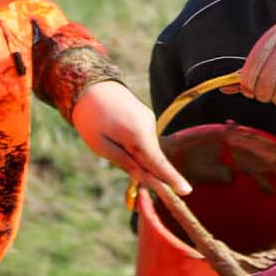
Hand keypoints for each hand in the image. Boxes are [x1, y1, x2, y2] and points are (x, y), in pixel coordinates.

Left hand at [70, 80, 187, 194]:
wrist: (88, 84)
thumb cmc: (89, 117)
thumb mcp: (101, 146)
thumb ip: (125, 163)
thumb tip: (144, 177)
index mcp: (138, 134)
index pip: (158, 162)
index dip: (171, 179)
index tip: (186, 191)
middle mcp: (149, 125)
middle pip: (153, 158)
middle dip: (147, 173)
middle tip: (137, 189)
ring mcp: (148, 119)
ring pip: (148, 149)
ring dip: (136, 157)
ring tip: (109, 142)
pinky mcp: (145, 117)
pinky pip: (144, 139)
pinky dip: (136, 147)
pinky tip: (116, 137)